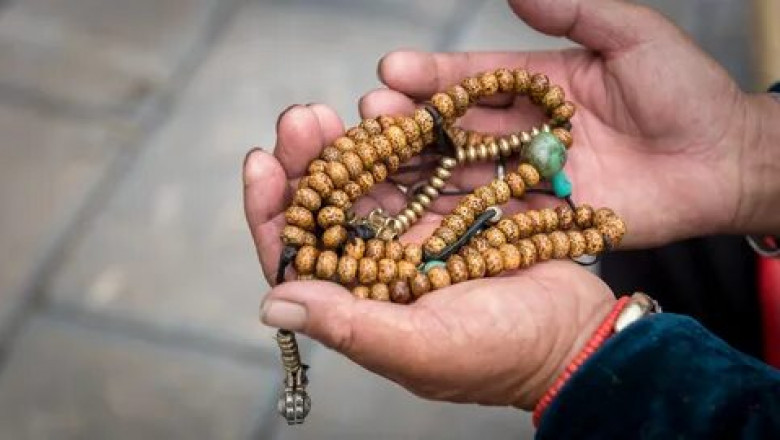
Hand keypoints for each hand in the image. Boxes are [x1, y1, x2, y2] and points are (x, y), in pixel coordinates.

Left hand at [244, 114, 615, 407]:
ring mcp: (412, 237)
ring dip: (347, 144)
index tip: (262, 163)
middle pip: (325, 210)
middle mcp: (376, 268)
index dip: (271, 211)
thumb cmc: (503, 354)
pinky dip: (396, 142)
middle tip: (303, 118)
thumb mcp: (426, 347)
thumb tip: (272, 303)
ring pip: (364, 183)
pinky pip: (412, 170)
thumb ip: (352, 327)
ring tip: (342, 107)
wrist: (577, 333)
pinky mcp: (448, 213)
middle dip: (306, 163)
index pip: (295, 257)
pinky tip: (390, 115)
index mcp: (358, 304)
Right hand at [360, 0, 777, 245]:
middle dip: (408, 124)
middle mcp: (522, 133)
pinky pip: (489, 221)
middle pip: (453, 129)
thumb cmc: (686, 91)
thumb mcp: (630, 36)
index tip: (391, 69)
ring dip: (416, 171)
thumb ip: (574, 10)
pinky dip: (450, 220)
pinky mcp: (541, 221)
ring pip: (459, 175)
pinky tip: (411, 218)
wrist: (724, 161)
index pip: (471, 79)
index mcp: (535, 86)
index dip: (431, 75)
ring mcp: (528, 180)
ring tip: (371, 166)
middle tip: (368, 116)